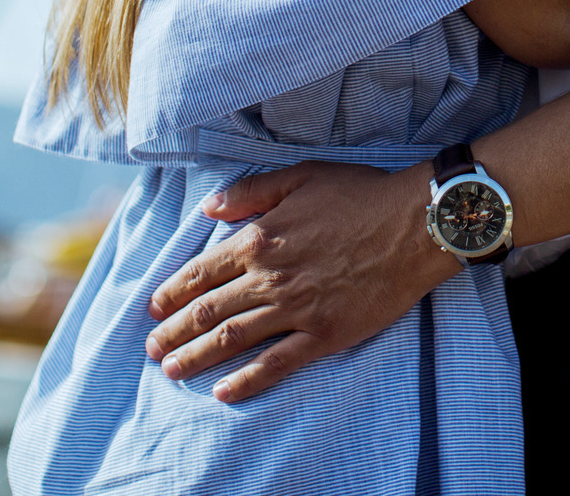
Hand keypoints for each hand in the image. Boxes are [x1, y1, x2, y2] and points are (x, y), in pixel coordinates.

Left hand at [141, 161, 454, 401]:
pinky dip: (247, 381)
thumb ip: (251, 192)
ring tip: (172, 371)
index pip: (201, 272)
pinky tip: (224, 392)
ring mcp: (297, 309)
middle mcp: (271, 277)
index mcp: (260, 238)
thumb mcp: (303, 177)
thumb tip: (208, 210)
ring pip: (232, 339)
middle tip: (152, 349)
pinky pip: (277, 364)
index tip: (152, 308)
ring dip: (196, 358)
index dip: (171, 293)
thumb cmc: (362, 195)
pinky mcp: (325, 334)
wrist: (416, 224)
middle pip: (207, 311)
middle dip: (173, 332)